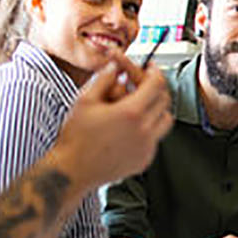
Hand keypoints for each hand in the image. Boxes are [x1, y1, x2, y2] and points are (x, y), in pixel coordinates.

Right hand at [54, 50, 173, 188]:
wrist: (72, 171)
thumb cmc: (75, 137)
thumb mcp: (85, 100)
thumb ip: (104, 78)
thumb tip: (116, 66)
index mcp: (131, 113)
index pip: (156, 85)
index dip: (155, 72)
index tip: (151, 68)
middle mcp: (144, 130)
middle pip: (164, 101)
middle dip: (157, 89)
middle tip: (146, 84)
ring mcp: (146, 147)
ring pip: (165, 121)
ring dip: (157, 109)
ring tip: (141, 105)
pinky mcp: (144, 160)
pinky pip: (156, 139)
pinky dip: (150, 129)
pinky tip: (132, 127)